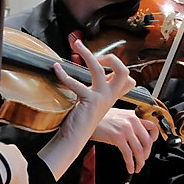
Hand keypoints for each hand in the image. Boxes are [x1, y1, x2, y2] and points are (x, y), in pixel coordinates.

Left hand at [38, 39, 135, 179]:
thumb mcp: (94, 102)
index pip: (126, 77)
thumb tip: (95, 74)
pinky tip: (57, 69)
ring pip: (99, 70)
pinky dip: (64, 74)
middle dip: (111, 57)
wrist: (75, 138)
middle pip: (122, 70)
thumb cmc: (81, 120)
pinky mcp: (88, 101)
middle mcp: (109, 96)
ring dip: (87, 54)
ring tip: (76, 45)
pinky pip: (76, 83)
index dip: (116, 64)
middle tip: (96, 53)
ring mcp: (100, 98)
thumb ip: (97, 90)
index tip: (100, 59)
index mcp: (111, 95)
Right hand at [91, 108, 157, 173]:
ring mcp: (125, 129)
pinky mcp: (117, 137)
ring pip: (139, 150)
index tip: (150, 145)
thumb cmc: (101, 118)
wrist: (88, 117)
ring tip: (137, 168)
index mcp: (134, 115)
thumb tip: (137, 136)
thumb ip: (130, 122)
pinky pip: (128, 154)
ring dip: (140, 162)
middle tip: (143, 160)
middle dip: (147, 155)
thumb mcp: (119, 115)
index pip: (153, 127)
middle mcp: (132, 121)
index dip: (154, 139)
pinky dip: (130, 163)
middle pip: (148, 142)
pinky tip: (130, 167)